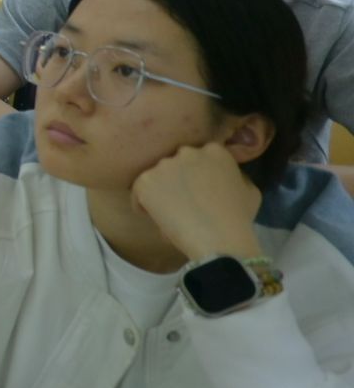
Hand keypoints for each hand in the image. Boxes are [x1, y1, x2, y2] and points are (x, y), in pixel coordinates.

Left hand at [131, 143, 264, 262]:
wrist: (219, 237)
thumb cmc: (239, 218)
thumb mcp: (249, 191)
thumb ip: (235, 176)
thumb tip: (226, 176)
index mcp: (215, 151)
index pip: (198, 157)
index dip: (196, 174)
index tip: (197, 189)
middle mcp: (187, 151)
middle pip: (176, 164)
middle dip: (176, 179)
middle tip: (181, 201)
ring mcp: (164, 165)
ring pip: (157, 176)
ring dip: (160, 192)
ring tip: (170, 213)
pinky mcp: (146, 181)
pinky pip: (139, 191)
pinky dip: (143, 204)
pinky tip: (155, 217)